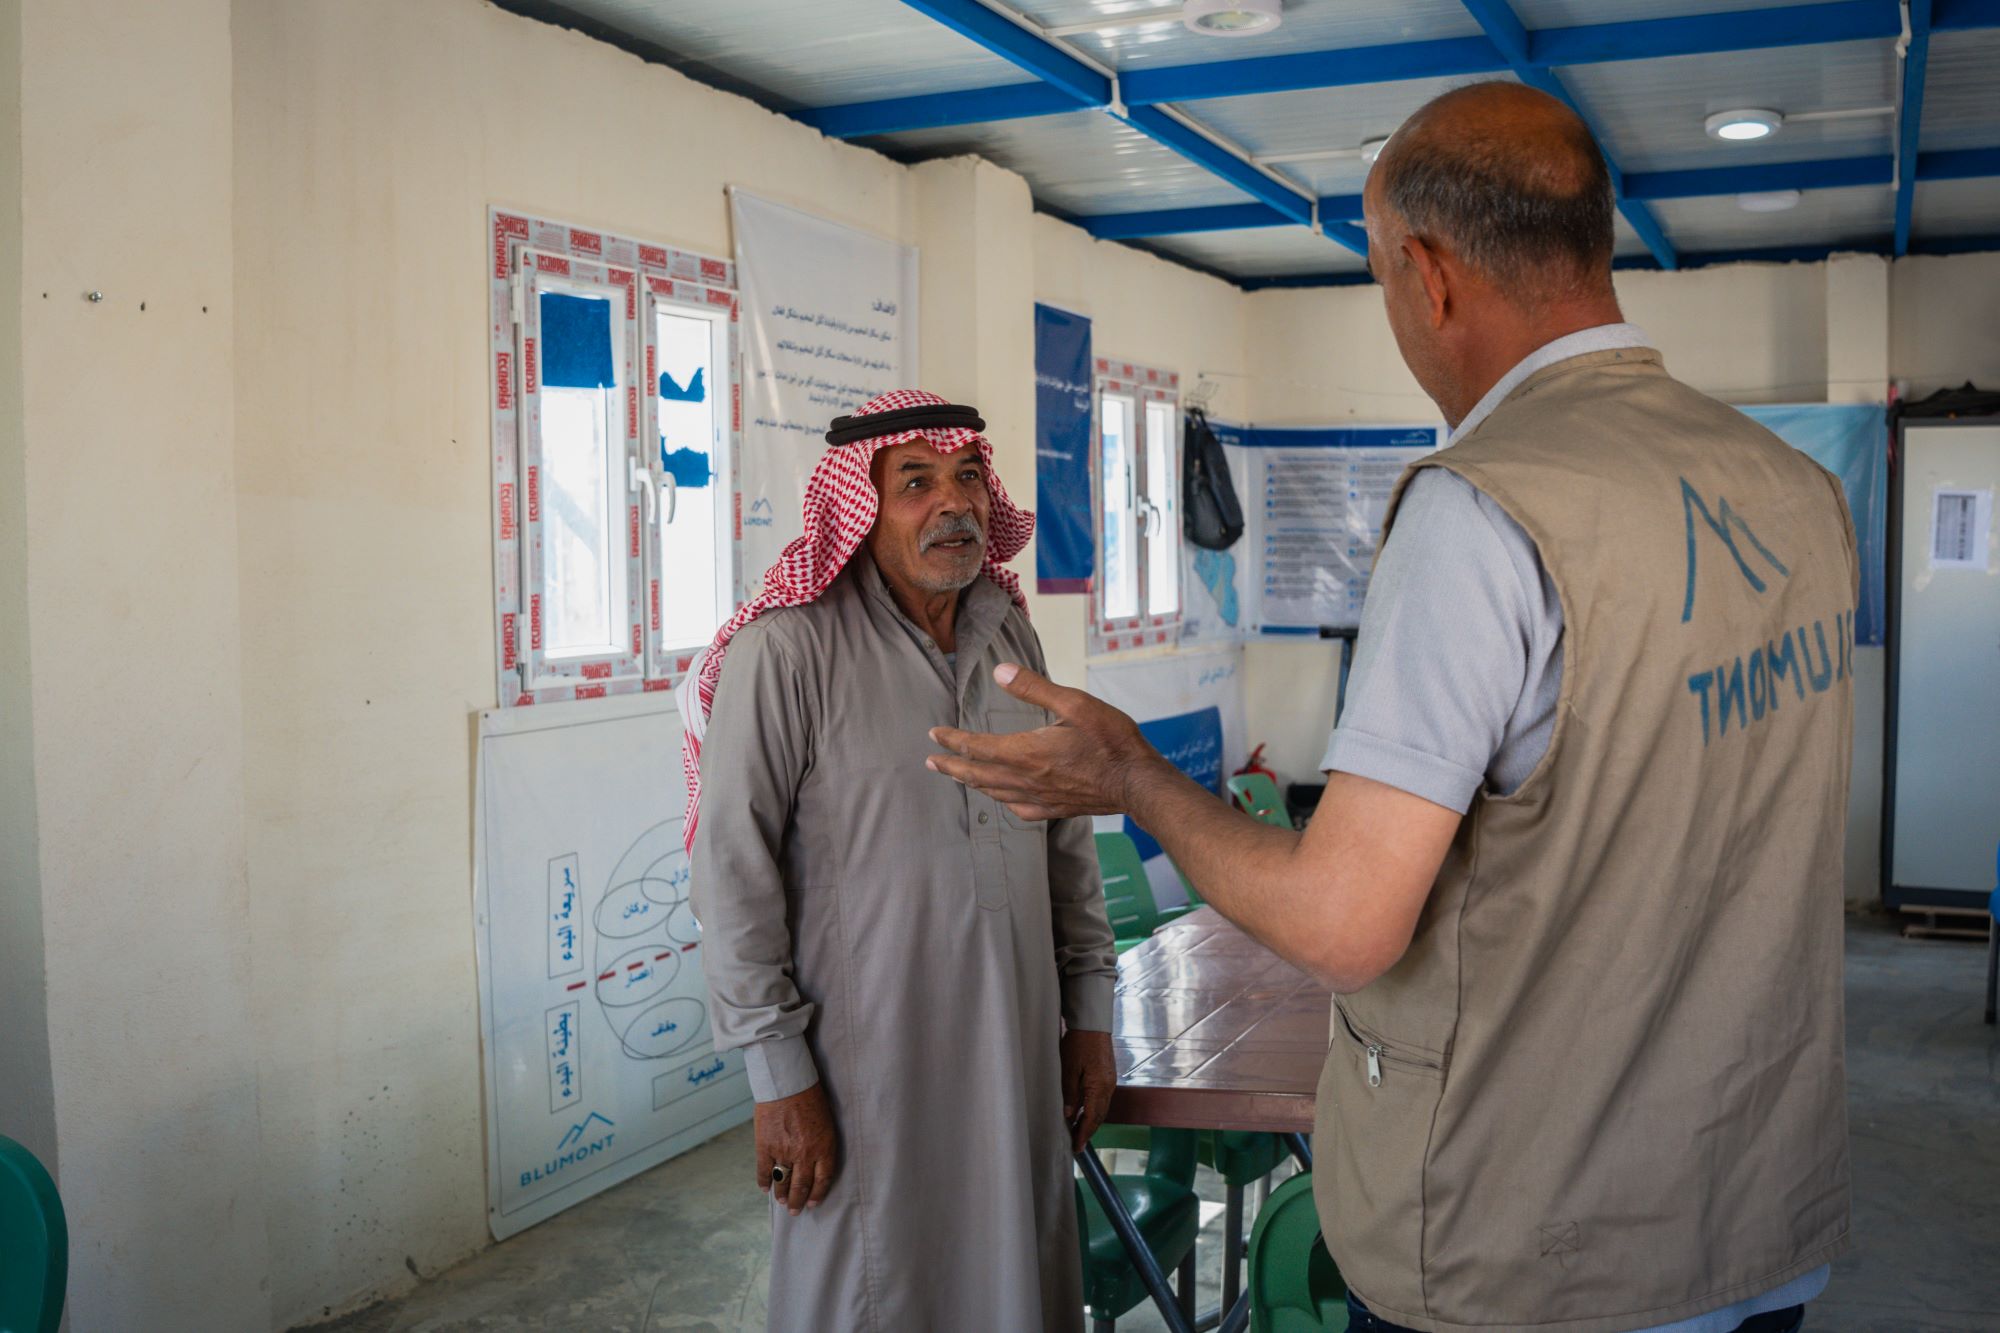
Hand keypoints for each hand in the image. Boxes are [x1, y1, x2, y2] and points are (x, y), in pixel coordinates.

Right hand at [754, 1083, 837, 1214]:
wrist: (787, 1082)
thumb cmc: (811, 1097)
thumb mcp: (826, 1122)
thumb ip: (821, 1144)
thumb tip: (815, 1162)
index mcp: (823, 1147)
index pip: (823, 1180)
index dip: (817, 1194)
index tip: (813, 1203)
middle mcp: (805, 1154)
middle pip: (802, 1186)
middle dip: (798, 1201)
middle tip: (796, 1211)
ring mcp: (783, 1151)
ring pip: (783, 1182)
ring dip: (782, 1195)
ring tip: (782, 1202)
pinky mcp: (765, 1146)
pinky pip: (764, 1171)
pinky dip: (764, 1182)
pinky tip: (765, 1189)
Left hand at [927, 664, 1163, 819]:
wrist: (1137, 782)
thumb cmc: (1111, 740)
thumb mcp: (1075, 703)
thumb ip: (1034, 688)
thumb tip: (999, 671)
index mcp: (1026, 752)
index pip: (977, 747)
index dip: (952, 740)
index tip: (934, 734)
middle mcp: (1026, 779)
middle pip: (977, 774)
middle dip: (951, 766)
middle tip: (930, 762)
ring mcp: (1039, 798)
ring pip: (994, 792)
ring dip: (970, 783)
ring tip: (957, 777)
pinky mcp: (1054, 809)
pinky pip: (1017, 808)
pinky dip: (1000, 800)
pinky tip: (1001, 799)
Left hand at [1060, 1028, 1116, 1152]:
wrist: (1092, 1023)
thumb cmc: (1078, 1043)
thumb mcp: (1068, 1069)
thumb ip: (1070, 1094)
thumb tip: (1069, 1116)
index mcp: (1098, 1087)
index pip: (1091, 1118)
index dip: (1083, 1134)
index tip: (1076, 1147)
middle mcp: (1108, 1087)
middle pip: (1099, 1116)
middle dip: (1088, 1132)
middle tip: (1076, 1145)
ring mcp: (1110, 1081)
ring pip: (1102, 1109)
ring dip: (1091, 1121)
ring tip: (1078, 1132)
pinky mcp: (1108, 1076)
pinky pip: (1102, 1099)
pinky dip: (1094, 1110)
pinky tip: (1084, 1112)